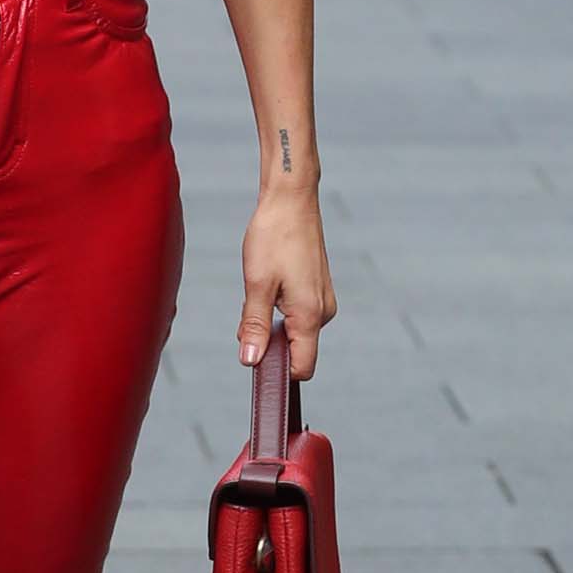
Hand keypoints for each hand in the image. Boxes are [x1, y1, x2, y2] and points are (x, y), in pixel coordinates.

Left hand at [239, 190, 336, 379]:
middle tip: (250, 311)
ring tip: (261, 288)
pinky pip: (298, 315)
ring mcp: (323, 301)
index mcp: (310, 315)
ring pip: (294, 331)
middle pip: (296, 351)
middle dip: (269, 342)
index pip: (302, 368)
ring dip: (273, 322)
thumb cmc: (274, 236)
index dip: (277, 371)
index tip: (254, 357)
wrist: (291, 201)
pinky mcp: (318, 291)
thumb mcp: (257, 283)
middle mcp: (323, 312)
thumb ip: (255, 326)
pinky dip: (279, 308)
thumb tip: (251, 360)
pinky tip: (270, 283)